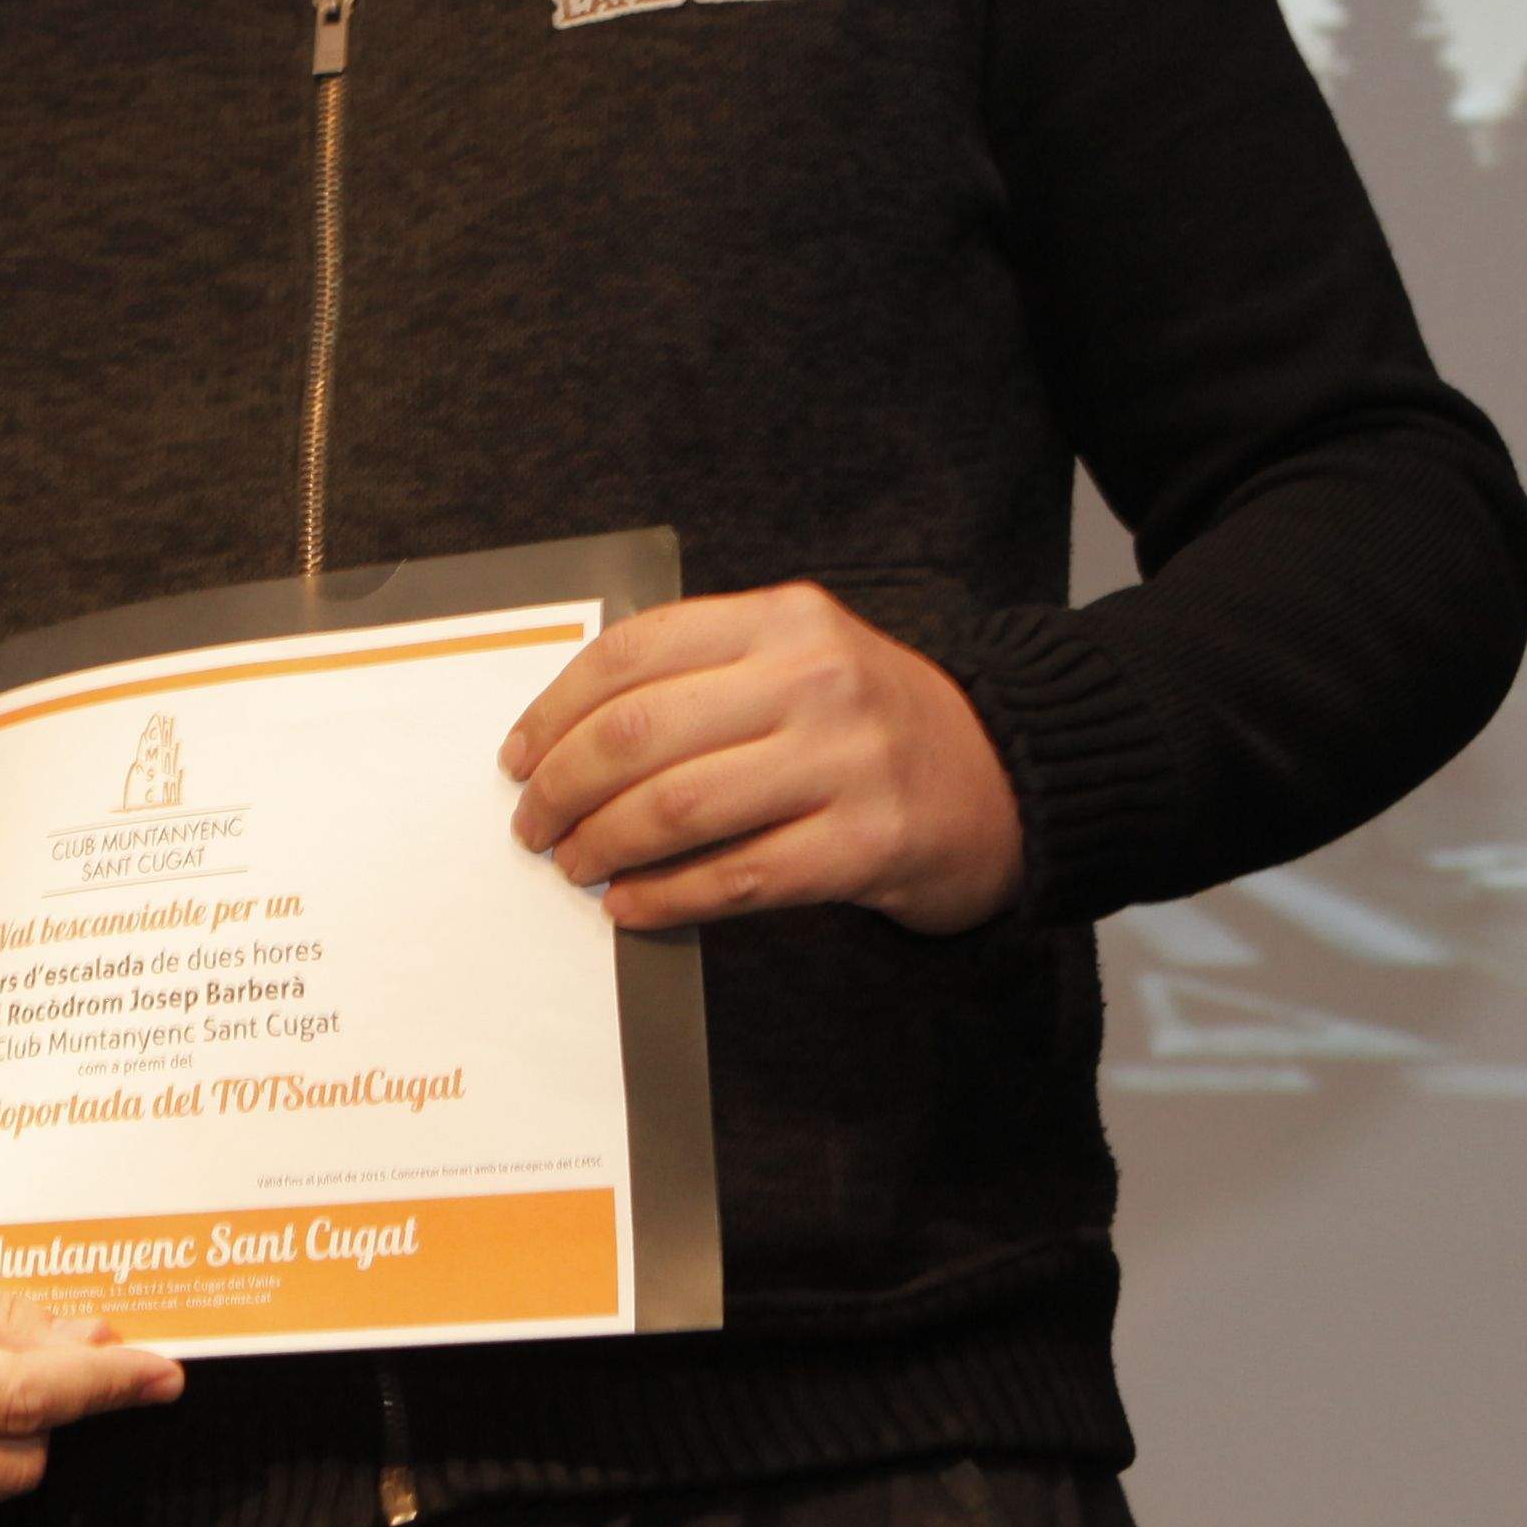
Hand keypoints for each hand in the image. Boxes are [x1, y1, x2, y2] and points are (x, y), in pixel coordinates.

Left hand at [500, 581, 1024, 935]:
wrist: (1006, 779)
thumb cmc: (873, 724)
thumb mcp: (798, 660)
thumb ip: (703, 675)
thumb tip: (566, 738)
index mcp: (783, 619)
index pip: (632, 653)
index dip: (554, 710)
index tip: (519, 758)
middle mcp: (814, 679)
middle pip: (639, 734)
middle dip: (563, 788)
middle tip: (534, 827)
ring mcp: (846, 762)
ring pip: (678, 808)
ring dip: (604, 846)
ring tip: (576, 866)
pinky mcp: (867, 844)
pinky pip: (735, 876)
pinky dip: (666, 896)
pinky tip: (630, 906)